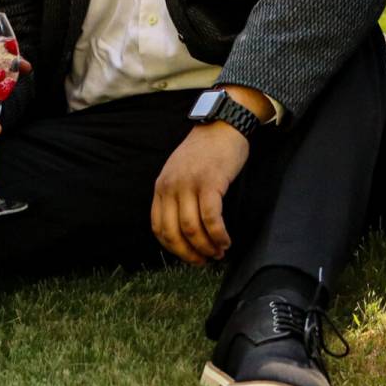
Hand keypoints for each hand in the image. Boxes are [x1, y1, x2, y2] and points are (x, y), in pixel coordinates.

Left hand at [151, 122, 249, 264]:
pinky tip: (226, 240)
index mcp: (161, 187)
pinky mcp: (210, 182)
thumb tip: (186, 231)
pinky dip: (218, 235)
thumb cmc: (205, 152)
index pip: (159, 228)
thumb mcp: (180, 172)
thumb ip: (177, 196)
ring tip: (219, 252)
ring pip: (192, 228)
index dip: (174, 249)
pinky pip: (211, 218)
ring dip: (206, 247)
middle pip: (174, 233)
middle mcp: (171, 187)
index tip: (189, 257)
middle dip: (190, 253)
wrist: (222, 124)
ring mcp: (190, 184)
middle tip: (205, 261)